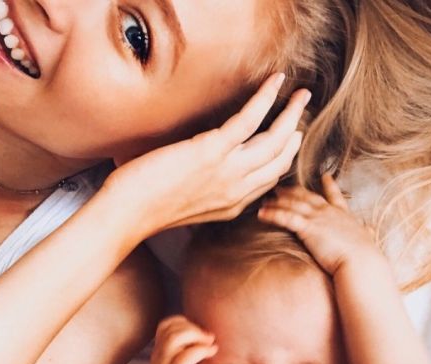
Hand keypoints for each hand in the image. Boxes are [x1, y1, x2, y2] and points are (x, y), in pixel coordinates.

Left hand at [106, 73, 310, 235]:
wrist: (127, 214)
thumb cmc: (144, 206)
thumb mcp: (186, 204)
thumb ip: (205, 190)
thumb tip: (204, 169)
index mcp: (233, 205)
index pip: (270, 178)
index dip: (284, 155)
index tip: (290, 135)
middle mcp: (238, 190)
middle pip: (281, 159)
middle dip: (296, 131)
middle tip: (302, 108)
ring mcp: (229, 171)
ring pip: (275, 139)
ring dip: (292, 112)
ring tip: (301, 93)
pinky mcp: (213, 151)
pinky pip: (250, 120)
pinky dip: (266, 98)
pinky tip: (276, 81)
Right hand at [150, 316, 217, 363]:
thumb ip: (189, 349)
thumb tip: (209, 333)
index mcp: (160, 352)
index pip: (167, 324)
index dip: (185, 322)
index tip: (201, 333)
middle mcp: (158, 357)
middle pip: (171, 327)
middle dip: (193, 327)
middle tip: (209, 338)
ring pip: (175, 338)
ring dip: (197, 336)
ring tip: (210, 344)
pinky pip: (186, 355)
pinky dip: (202, 349)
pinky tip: (212, 352)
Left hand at [257, 174, 383, 274]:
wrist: (361, 261)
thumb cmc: (365, 256)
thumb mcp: (368, 240)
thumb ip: (367, 232)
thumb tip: (371, 229)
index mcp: (344, 216)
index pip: (335, 197)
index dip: (329, 186)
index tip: (325, 176)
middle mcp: (330, 213)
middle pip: (308, 197)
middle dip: (293, 191)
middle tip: (281, 187)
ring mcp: (318, 218)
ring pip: (294, 204)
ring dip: (278, 201)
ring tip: (265, 199)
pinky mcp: (308, 228)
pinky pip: (286, 217)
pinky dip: (272, 214)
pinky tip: (261, 213)